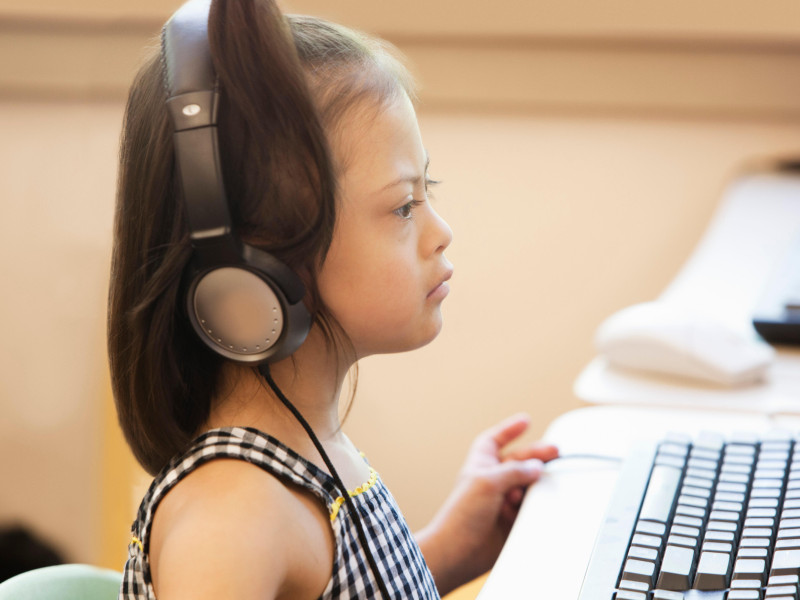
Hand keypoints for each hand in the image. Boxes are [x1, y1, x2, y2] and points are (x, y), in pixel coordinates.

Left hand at [416, 413, 557, 594]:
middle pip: (519, 461)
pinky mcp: (513, 520)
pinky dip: (537, 504)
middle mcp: (492, 480)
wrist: (459, 552)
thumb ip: (514, 471)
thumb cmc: (460, 515)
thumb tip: (537, 466)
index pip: (495, 440)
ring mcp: (503, 500)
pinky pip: (531, 507)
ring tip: (542, 483)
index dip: (509, 430)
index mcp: (481, 464)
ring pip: (528, 484)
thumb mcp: (487, 482)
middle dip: (536, 455)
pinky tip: (538, 504)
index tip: (526, 421)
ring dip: (536, 483)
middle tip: (556, 452)